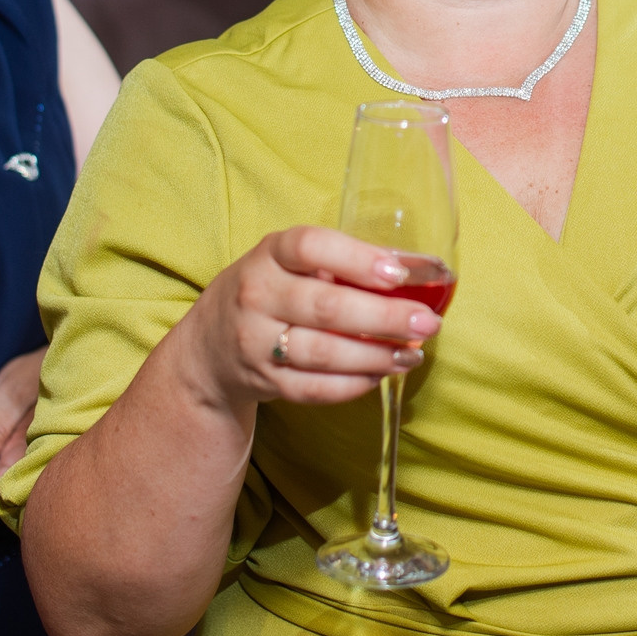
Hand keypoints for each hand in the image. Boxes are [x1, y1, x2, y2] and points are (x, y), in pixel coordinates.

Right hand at [178, 226, 437, 411]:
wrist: (208, 348)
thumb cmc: (271, 292)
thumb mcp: (293, 263)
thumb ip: (348, 261)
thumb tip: (422, 268)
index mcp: (270, 254)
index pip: (310, 247)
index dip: (357, 258)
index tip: (399, 272)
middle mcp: (257, 295)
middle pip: (327, 307)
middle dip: (385, 316)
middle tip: (427, 322)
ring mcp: (256, 342)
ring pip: (324, 353)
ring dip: (377, 355)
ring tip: (413, 352)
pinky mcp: (264, 382)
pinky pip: (315, 389)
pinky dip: (354, 384)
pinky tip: (383, 374)